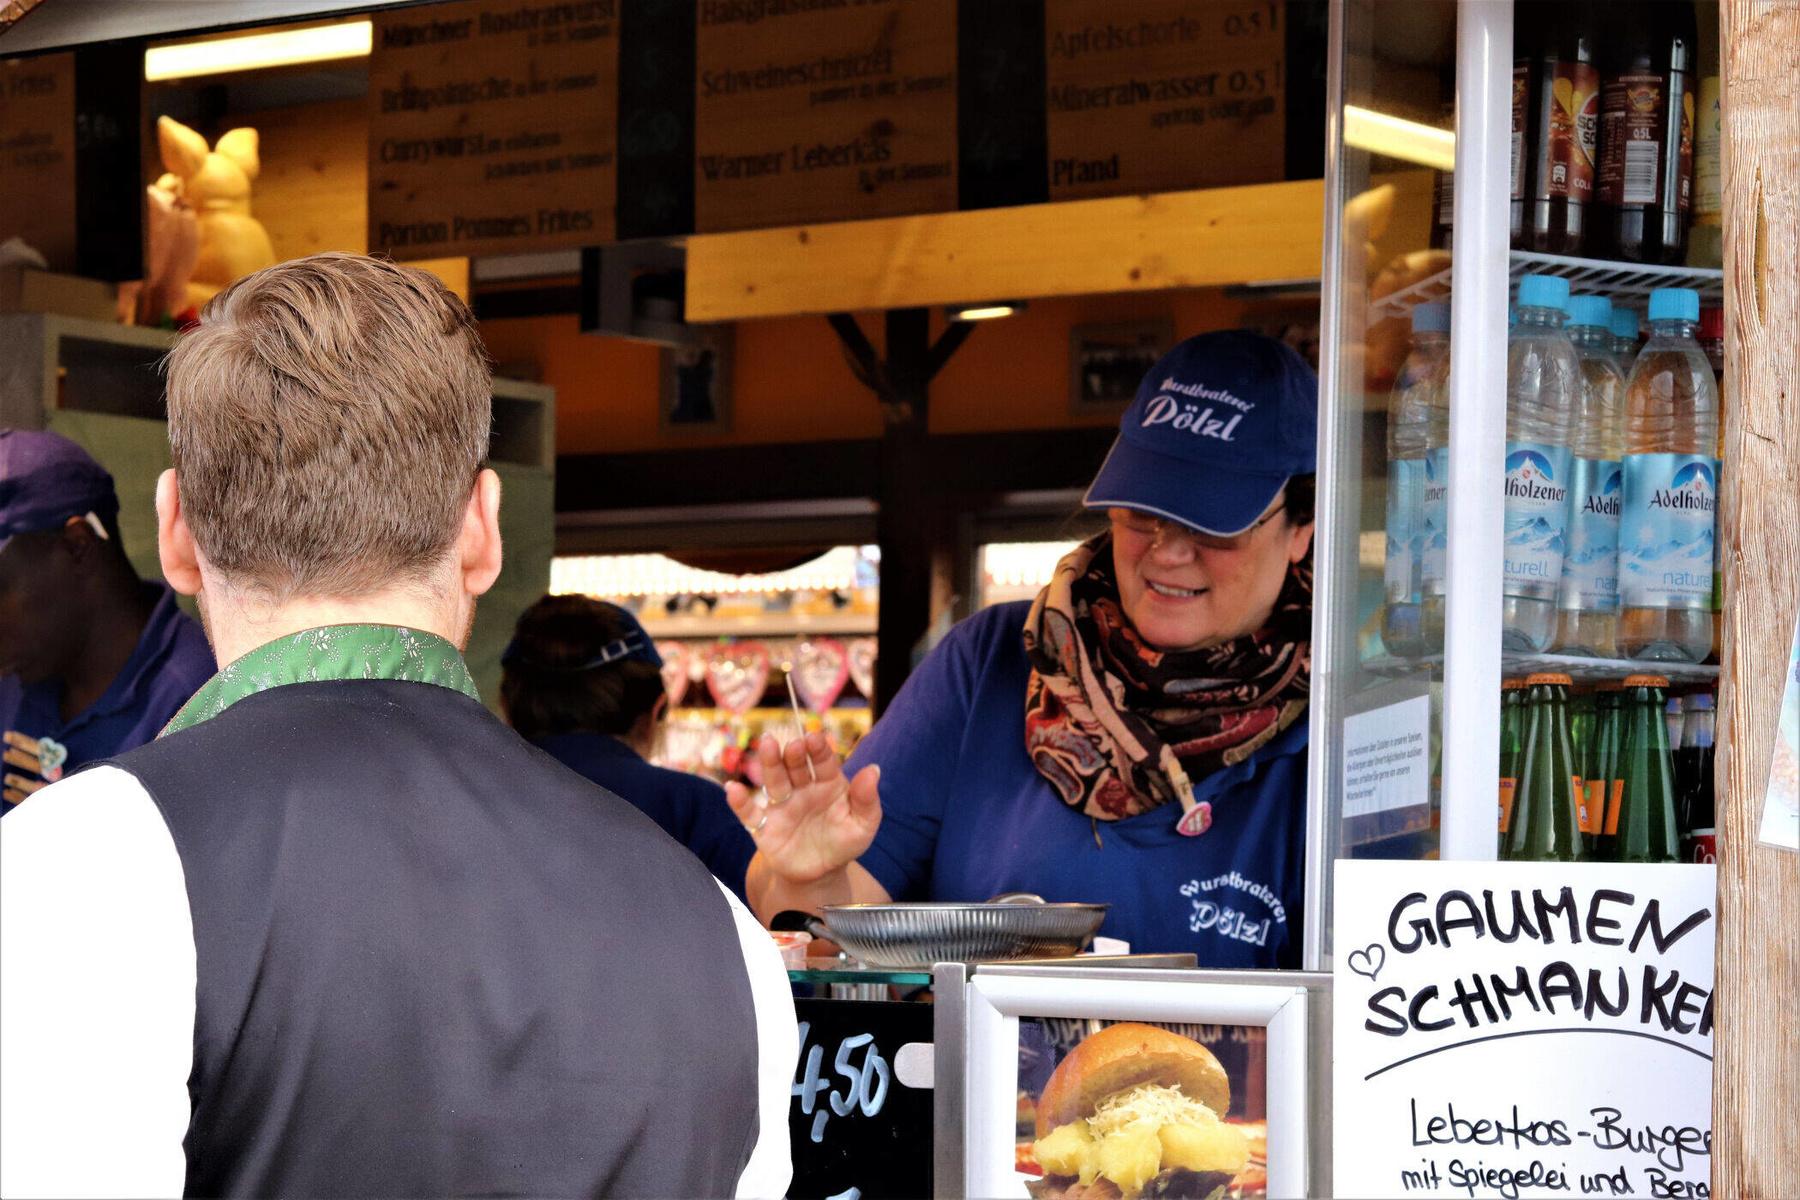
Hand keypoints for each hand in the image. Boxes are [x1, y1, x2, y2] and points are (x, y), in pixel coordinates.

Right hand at [725, 731, 880, 885]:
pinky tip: (732, 789)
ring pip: (774, 781)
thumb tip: (874, 770)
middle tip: (794, 744)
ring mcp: (781, 806)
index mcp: (827, 784)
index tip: (815, 738)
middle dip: (795, 754)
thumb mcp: (863, 826)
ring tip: (768, 745)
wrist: (821, 875)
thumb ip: (868, 800)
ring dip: (770, 763)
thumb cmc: (843, 844)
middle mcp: (802, 789)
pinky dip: (739, 802)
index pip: (823, 762)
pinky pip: (749, 813)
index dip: (819, 750)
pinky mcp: (764, 828)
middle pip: (796, 766)